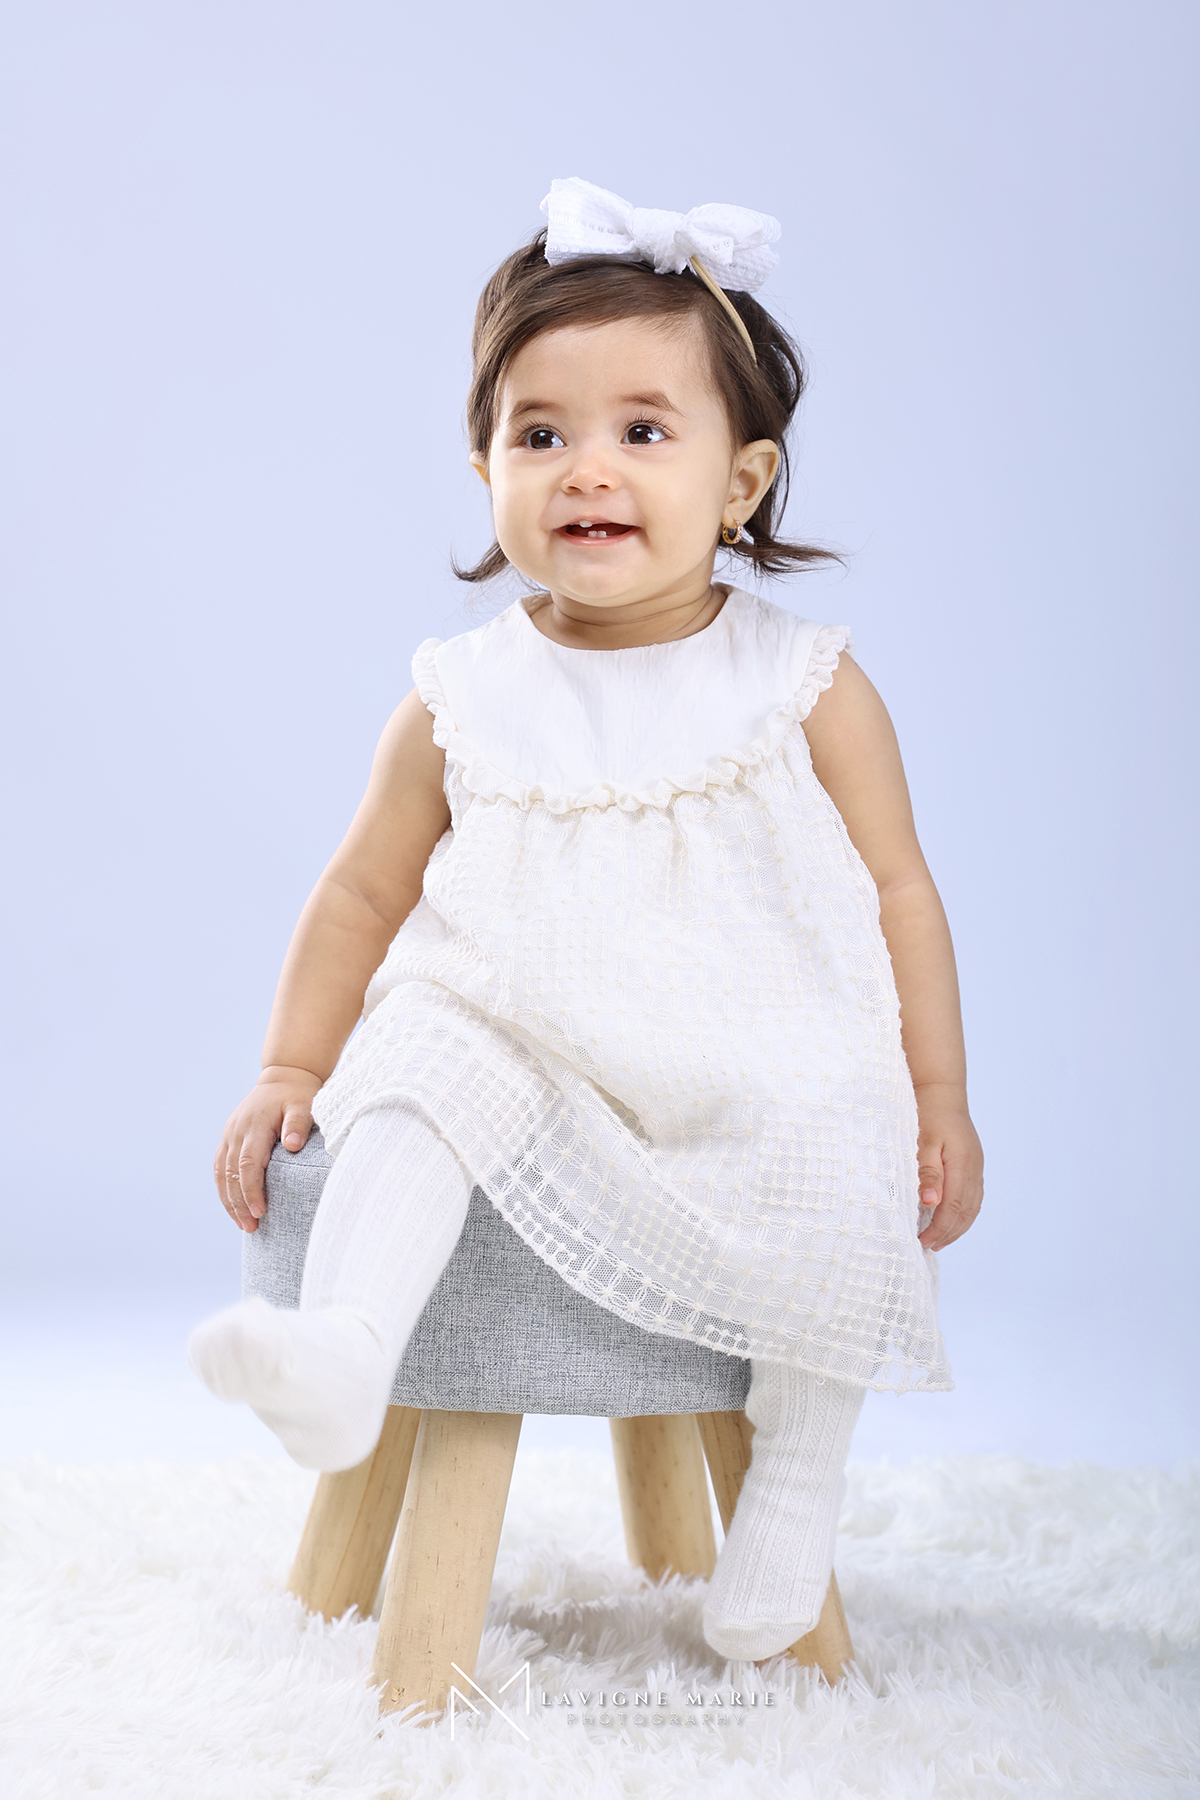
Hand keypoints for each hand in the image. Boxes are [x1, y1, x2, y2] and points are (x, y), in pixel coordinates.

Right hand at [213, 1065, 323, 1232]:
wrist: (284, 1076)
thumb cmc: (298, 1094)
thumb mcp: (303, 1104)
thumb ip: (298, 1123)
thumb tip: (293, 1144)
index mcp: (254, 1125)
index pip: (248, 1163)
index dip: (252, 1189)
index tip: (260, 1211)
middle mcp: (236, 1131)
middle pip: (230, 1173)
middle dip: (239, 1203)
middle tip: (251, 1227)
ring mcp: (229, 1134)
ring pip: (221, 1173)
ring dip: (229, 1200)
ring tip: (242, 1224)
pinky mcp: (229, 1138)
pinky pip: (220, 1167)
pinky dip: (224, 1188)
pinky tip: (233, 1206)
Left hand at [914, 1085, 983, 1250]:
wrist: (941, 1090)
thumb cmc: (927, 1114)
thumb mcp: (922, 1142)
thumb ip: (927, 1173)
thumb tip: (930, 1204)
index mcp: (962, 1165)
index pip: (953, 1208)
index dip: (939, 1229)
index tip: (922, 1241)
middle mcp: (974, 1169)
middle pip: (966, 1212)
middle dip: (948, 1233)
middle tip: (928, 1246)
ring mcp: (977, 1167)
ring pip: (972, 1207)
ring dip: (957, 1226)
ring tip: (939, 1240)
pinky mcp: (974, 1164)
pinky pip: (973, 1197)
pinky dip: (963, 1213)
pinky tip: (951, 1219)